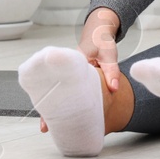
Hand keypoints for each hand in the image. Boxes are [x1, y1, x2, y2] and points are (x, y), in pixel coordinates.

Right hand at [38, 7, 120, 134]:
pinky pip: (63, 92)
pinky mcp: (70, 79)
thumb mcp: (109, 54)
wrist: (98, 32)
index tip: (47, 110)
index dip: (52, 96)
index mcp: (73, 62)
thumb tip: (114, 89)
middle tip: (45, 126)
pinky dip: (62, 102)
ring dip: (53, 107)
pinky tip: (63, 116)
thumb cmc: (101, 42)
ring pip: (56, 92)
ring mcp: (66, 75)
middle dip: (48, 108)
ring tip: (50, 126)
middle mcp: (66, 70)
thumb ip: (112, 70)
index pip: (60, 81)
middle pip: (53, 90)